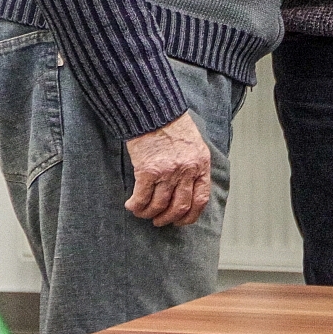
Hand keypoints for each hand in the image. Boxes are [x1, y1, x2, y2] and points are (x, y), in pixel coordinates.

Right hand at [123, 111, 210, 226]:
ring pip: (159, 205)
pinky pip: (142, 198)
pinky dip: (136, 206)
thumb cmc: (174, 128)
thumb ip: (194, 168)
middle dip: (168, 218)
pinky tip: (131, 205)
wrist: (155, 113)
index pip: (201, 199)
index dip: (190, 215)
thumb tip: (187, 190)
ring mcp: (168, 172)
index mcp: (201, 165)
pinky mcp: (148, 171)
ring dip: (149, 214)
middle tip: (158, 221)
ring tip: (143, 212)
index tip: (181, 221)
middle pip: (179, 206)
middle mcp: (186, 171)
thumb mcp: (195, 147)